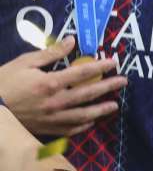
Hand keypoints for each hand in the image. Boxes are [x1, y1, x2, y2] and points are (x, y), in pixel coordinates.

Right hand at [0, 37, 126, 136]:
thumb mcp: (25, 62)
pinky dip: (83, 125)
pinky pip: (70, 129)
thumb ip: (51, 53)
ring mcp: (51, 118)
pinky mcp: (45, 129)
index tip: (114, 62)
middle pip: (88, 94)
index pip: (83, 73)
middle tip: (123, 82)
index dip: (100, 67)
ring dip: (101, 110)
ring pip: (83, 115)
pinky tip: (91, 121)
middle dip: (108, 87)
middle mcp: (55, 102)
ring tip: (114, 105)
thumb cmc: (4, 83)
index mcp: (50, 83)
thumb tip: (72, 41)